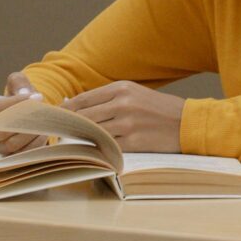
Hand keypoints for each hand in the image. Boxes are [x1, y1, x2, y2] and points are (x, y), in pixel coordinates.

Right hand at [0, 70, 45, 154]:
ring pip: (13, 144)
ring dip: (30, 132)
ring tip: (45, 120)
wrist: (32, 114)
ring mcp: (2, 148)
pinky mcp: (15, 157)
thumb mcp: (19, 84)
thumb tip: (25, 93)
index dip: (14, 103)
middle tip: (40, 110)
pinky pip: (25, 153)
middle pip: (0, 131)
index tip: (34, 97)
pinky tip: (45, 131)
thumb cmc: (21, 99)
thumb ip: (19, 83)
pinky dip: (37, 142)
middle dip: (22, 120)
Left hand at [63, 81, 185, 152]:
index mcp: (121, 88)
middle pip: (83, 117)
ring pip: (92, 133)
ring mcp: (128, 124)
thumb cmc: (157, 109)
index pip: (83, 100)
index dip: (65, 110)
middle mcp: (122, 103)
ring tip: (69, 144)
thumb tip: (74, 106)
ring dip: (80, 140)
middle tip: (55, 134)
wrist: (187, 123)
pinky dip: (96, 150)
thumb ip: (106, 99)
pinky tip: (90, 152)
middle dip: (68, 126)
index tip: (54, 118)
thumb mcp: (133, 94)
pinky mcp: (134, 142)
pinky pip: (107, 147)